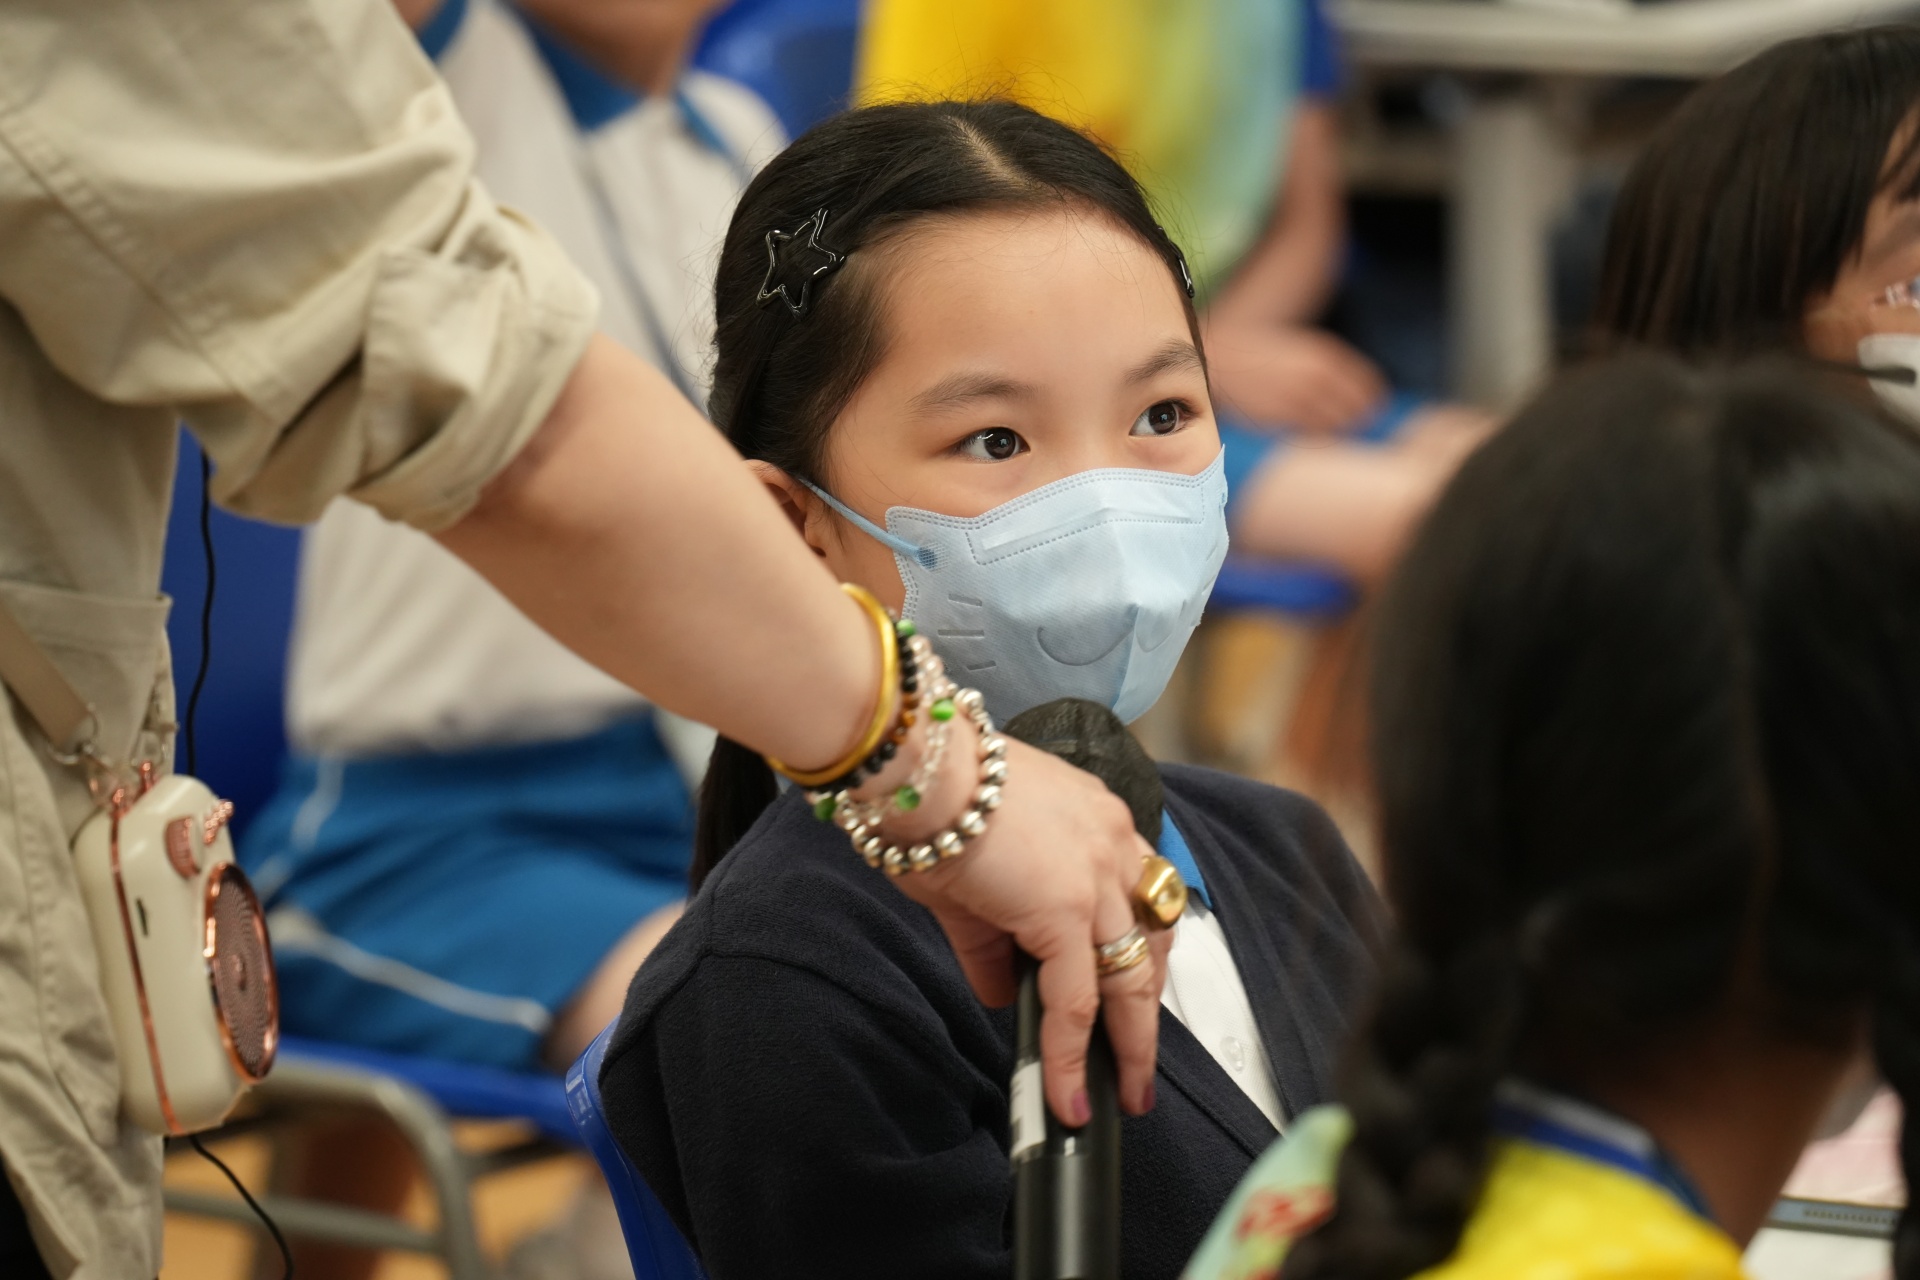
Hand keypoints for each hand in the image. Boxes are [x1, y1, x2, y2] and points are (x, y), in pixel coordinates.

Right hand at [885, 734, 1169, 1123]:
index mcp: (1098, 822)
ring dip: (1130, 1043)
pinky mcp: (1066, 910)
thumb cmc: (933, 799)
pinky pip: (1076, 1000)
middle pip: (1153, 945)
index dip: (1142, 956)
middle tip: (1142, 1066)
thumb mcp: (975, 871)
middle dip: (1148, 1013)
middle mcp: (1112, 845)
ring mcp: (1095, 878)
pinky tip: (1065, 1090)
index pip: (1142, 900)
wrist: (915, 767)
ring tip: (1125, 1090)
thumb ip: (995, 939)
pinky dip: (1070, 1052)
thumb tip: (1001, 991)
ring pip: (1131, 978)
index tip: (1135, 998)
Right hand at [1203, 322, 1387, 433]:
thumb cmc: (1261, 356)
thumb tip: (1360, 394)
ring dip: (1335, 432)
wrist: (1218, 360)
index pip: (1369, 387)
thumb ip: (1330, 369)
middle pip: (1356, 411)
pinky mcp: (1279, 419)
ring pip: (1335, 428)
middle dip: (1355, 420)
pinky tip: (1304, 434)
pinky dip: (1314, 440)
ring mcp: (1297, 400)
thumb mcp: (1301, 349)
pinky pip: (1310, 438)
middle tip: (1347, 426)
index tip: (1369, 410)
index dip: (1372, 402)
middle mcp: (1315, 378)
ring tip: (1323, 430)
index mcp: (1324, 357)